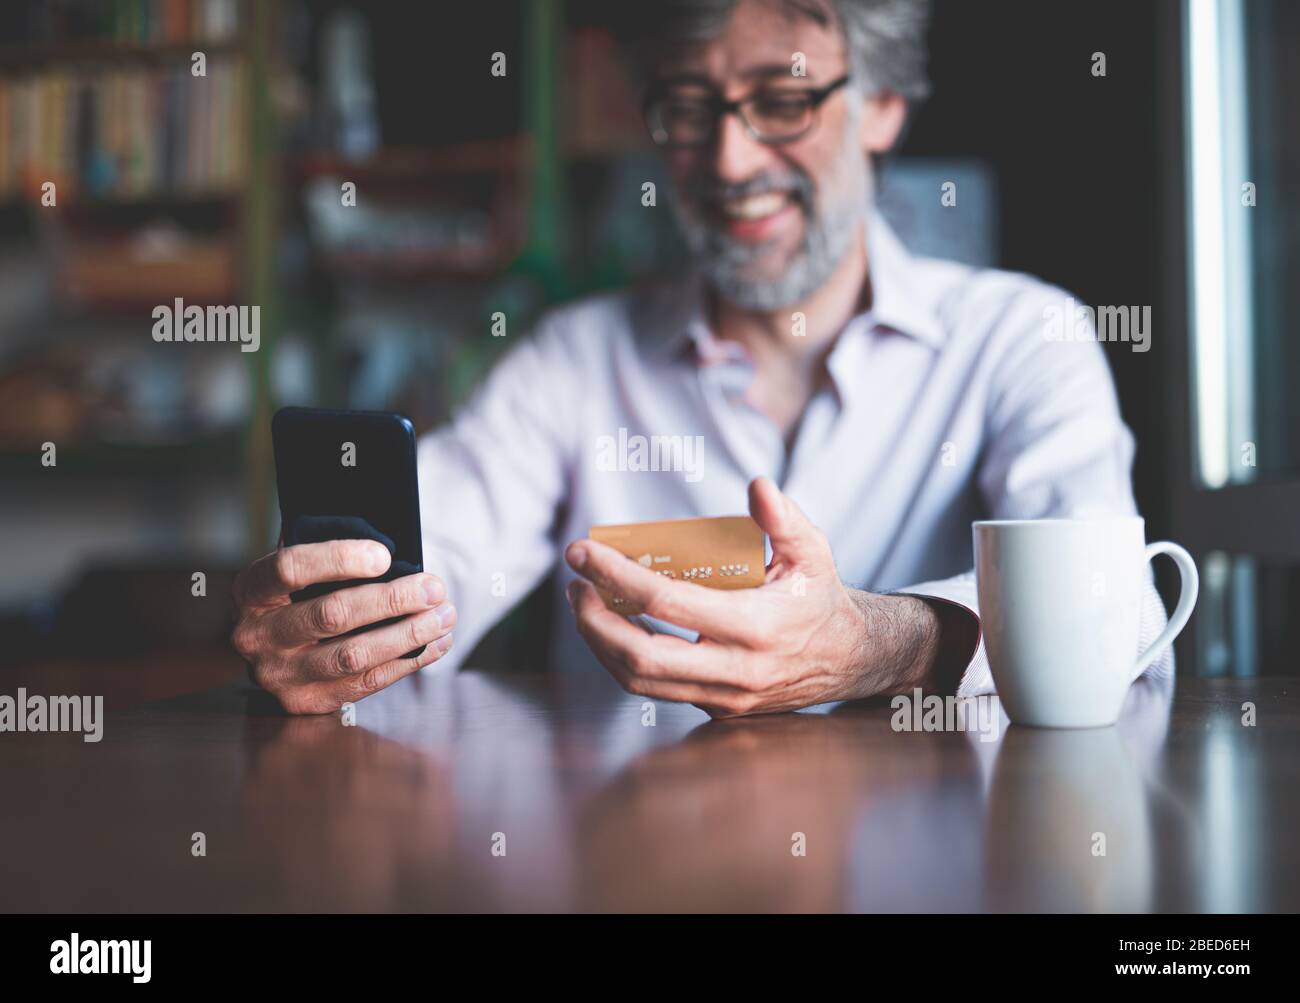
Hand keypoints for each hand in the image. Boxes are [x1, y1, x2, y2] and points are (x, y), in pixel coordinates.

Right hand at [230, 540, 455, 713]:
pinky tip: (437, 643)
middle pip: (331, 615)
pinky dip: (408, 661)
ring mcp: (279, 675)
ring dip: (408, 635)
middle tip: (434, 587)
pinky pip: (366, 683)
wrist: (270, 647)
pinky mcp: (307, 702)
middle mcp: (256, 636)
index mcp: (251, 591)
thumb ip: (329, 558)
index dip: (340, 560)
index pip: (290, 568)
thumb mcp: (298, 569)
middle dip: (392, 600)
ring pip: (353, 655)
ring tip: (445, 615)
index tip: (385, 555)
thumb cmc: (296, 595)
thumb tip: (392, 549)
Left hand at [564, 478, 940, 717]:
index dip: (616, 576)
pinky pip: (657, 690)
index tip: (582, 552)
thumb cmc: (821, 597)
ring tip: (585, 604)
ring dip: (601, 644)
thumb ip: (784, 518)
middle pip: (640, 657)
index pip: (667, 603)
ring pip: (640, 683)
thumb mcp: (812, 551)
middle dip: (594, 621)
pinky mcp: (716, 709)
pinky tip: (614, 627)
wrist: (850, 660)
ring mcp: (724, 697)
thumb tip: (756, 486)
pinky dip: (625, 660)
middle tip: (575, 586)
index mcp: (755, 626)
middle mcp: (736, 670)